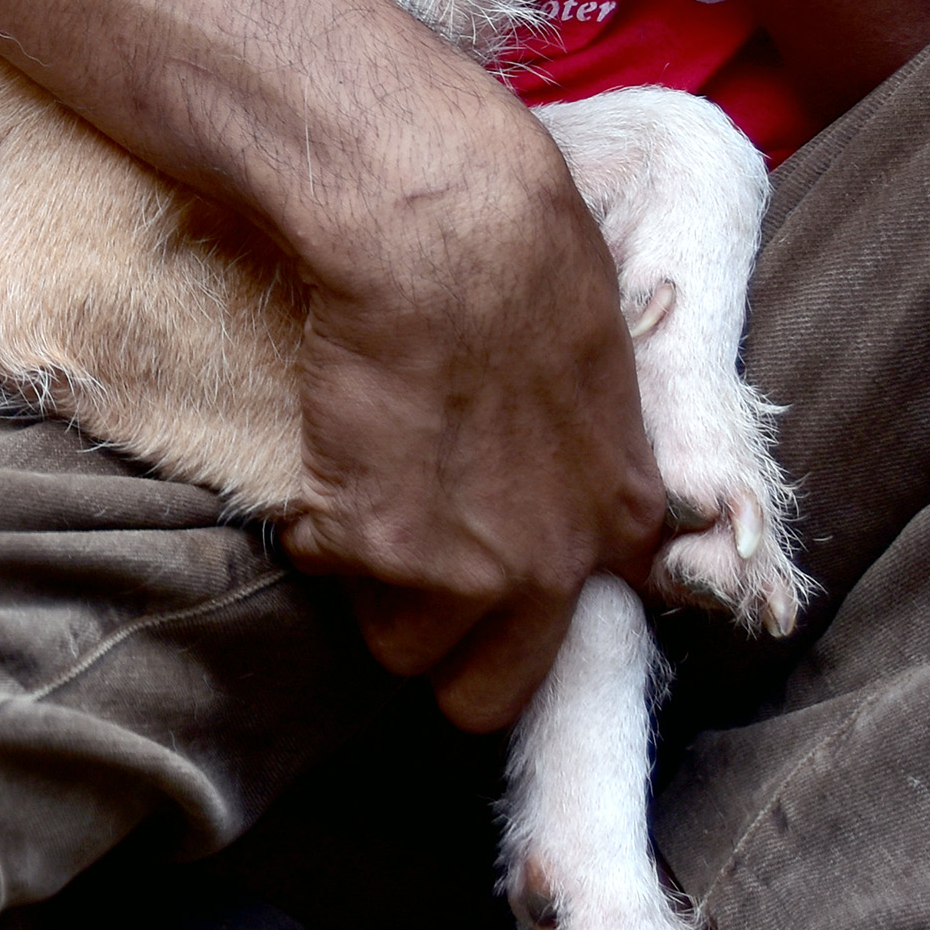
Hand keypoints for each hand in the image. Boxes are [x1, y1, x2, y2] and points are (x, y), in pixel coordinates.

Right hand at [277, 91, 665, 730]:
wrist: (443, 236)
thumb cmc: (522, 259)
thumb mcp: (601, 371)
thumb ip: (588, 456)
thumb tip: (554, 480)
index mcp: (616, 522)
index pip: (574, 645)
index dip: (516, 625)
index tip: (482, 592)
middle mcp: (548, 568)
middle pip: (479, 692)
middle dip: (438, 643)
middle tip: (404, 563)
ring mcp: (461, 571)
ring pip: (393, 643)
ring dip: (370, 586)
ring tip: (365, 490)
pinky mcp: (373, 546)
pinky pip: (320, 566)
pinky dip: (312, 522)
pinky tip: (332, 447)